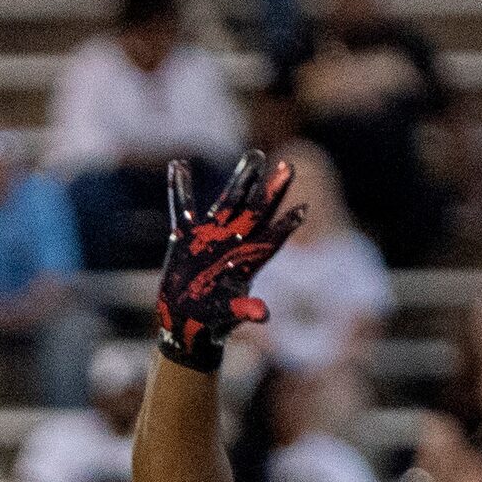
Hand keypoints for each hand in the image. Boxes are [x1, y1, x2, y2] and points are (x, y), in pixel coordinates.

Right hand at [157, 151, 303, 371]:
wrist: (186, 323)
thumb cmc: (212, 323)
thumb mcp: (227, 318)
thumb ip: (243, 310)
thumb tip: (263, 315)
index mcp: (247, 262)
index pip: (271, 240)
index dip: (286, 226)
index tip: (304, 209)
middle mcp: (234, 244)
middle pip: (257, 213)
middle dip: (272, 191)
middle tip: (288, 166)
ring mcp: (211, 237)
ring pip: (229, 202)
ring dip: (242, 180)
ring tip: (255, 157)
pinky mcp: (186, 237)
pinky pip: (183, 208)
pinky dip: (180, 188)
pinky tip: (178, 165)